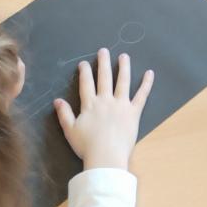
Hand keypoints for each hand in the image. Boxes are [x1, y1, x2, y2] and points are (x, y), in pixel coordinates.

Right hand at [54, 49, 154, 170]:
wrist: (106, 156)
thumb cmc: (87, 146)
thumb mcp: (70, 130)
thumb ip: (64, 114)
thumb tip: (57, 100)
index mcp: (90, 105)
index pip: (86, 84)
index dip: (85, 73)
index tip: (84, 63)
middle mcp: (105, 100)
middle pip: (104, 78)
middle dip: (103, 63)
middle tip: (104, 51)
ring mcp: (121, 104)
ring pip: (122, 81)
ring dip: (123, 67)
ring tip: (124, 56)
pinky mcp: (134, 112)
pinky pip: (142, 95)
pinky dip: (146, 84)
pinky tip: (149, 73)